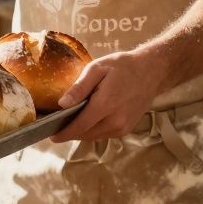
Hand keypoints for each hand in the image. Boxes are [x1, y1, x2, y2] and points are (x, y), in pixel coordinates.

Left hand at [49, 48, 167, 142]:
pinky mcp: (127, 129)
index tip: (51, 136)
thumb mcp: (97, 69)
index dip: (64, 133)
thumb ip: (79, 87)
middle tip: (57, 126)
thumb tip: (62, 104)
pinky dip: (93, 131)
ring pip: (94, 136)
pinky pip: (104, 134)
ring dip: (81, 132)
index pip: (80, 126)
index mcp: (105, 105)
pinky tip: (87, 120)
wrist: (151, 72)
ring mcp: (123, 127)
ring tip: (69, 123)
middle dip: (70, 132)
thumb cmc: (122, 67)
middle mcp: (115, 120)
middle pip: (85, 134)